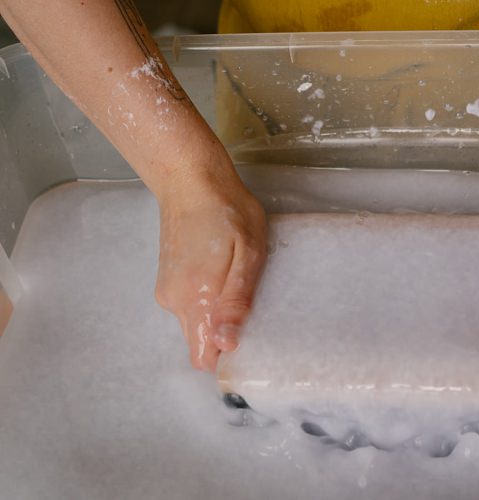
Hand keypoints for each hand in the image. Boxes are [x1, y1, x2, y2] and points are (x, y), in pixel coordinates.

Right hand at [155, 173, 266, 371]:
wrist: (190, 181)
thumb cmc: (227, 211)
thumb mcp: (249, 253)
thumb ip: (236, 300)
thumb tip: (227, 344)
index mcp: (197, 299)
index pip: (203, 358)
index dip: (226, 357)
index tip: (250, 339)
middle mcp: (175, 302)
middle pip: (200, 343)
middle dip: (224, 336)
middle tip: (251, 305)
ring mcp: (167, 291)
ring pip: (195, 324)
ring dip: (217, 315)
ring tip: (237, 281)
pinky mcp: (167, 280)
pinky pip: (189, 306)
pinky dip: (206, 301)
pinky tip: (222, 272)